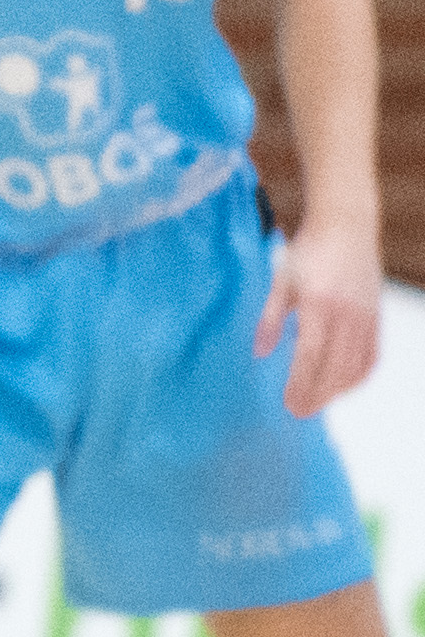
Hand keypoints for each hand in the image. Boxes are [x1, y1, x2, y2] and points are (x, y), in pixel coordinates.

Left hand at [256, 214, 382, 416]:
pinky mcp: (375, 315)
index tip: (289, 404)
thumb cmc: (309, 251)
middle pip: (335, 367)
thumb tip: (261, 353)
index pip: (310, 356)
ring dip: (338, 389)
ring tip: (317, 402)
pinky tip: (343, 384)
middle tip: (299, 412)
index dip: (301, 384)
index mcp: (319, 305)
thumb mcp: (281, 281)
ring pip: (356, 364)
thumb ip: (270, 319)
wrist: (347, 224)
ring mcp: (366, 315)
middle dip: (318, 394)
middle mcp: (347, 314)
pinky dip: (359, 374)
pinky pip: (372, 353)